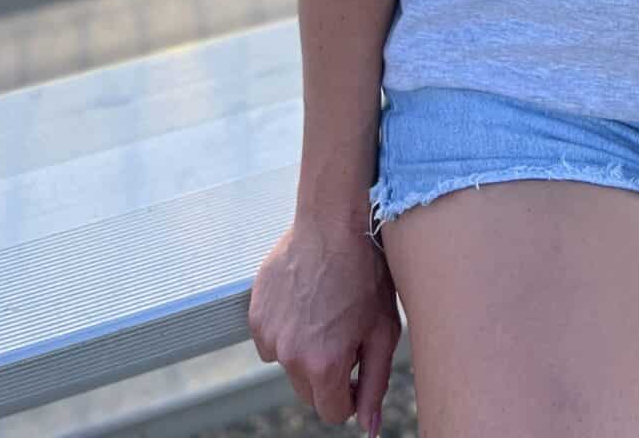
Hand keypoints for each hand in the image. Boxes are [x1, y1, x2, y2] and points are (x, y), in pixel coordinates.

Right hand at [249, 216, 400, 430]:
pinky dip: (286, 328)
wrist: (333, 222)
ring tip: (325, 311)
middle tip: (345, 332)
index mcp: (324, 365)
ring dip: (305, 350)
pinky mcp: (255, 314)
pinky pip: (271, 339)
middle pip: (308, 392)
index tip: (357, 369)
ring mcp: (268, 334)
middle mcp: (290, 355)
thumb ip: (375, 385)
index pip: (332, 412)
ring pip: (289, 364)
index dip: (349, 395)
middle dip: (327, 373)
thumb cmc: (366, 273)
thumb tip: (368, 429)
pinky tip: (306, 299)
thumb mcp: (383, 330)